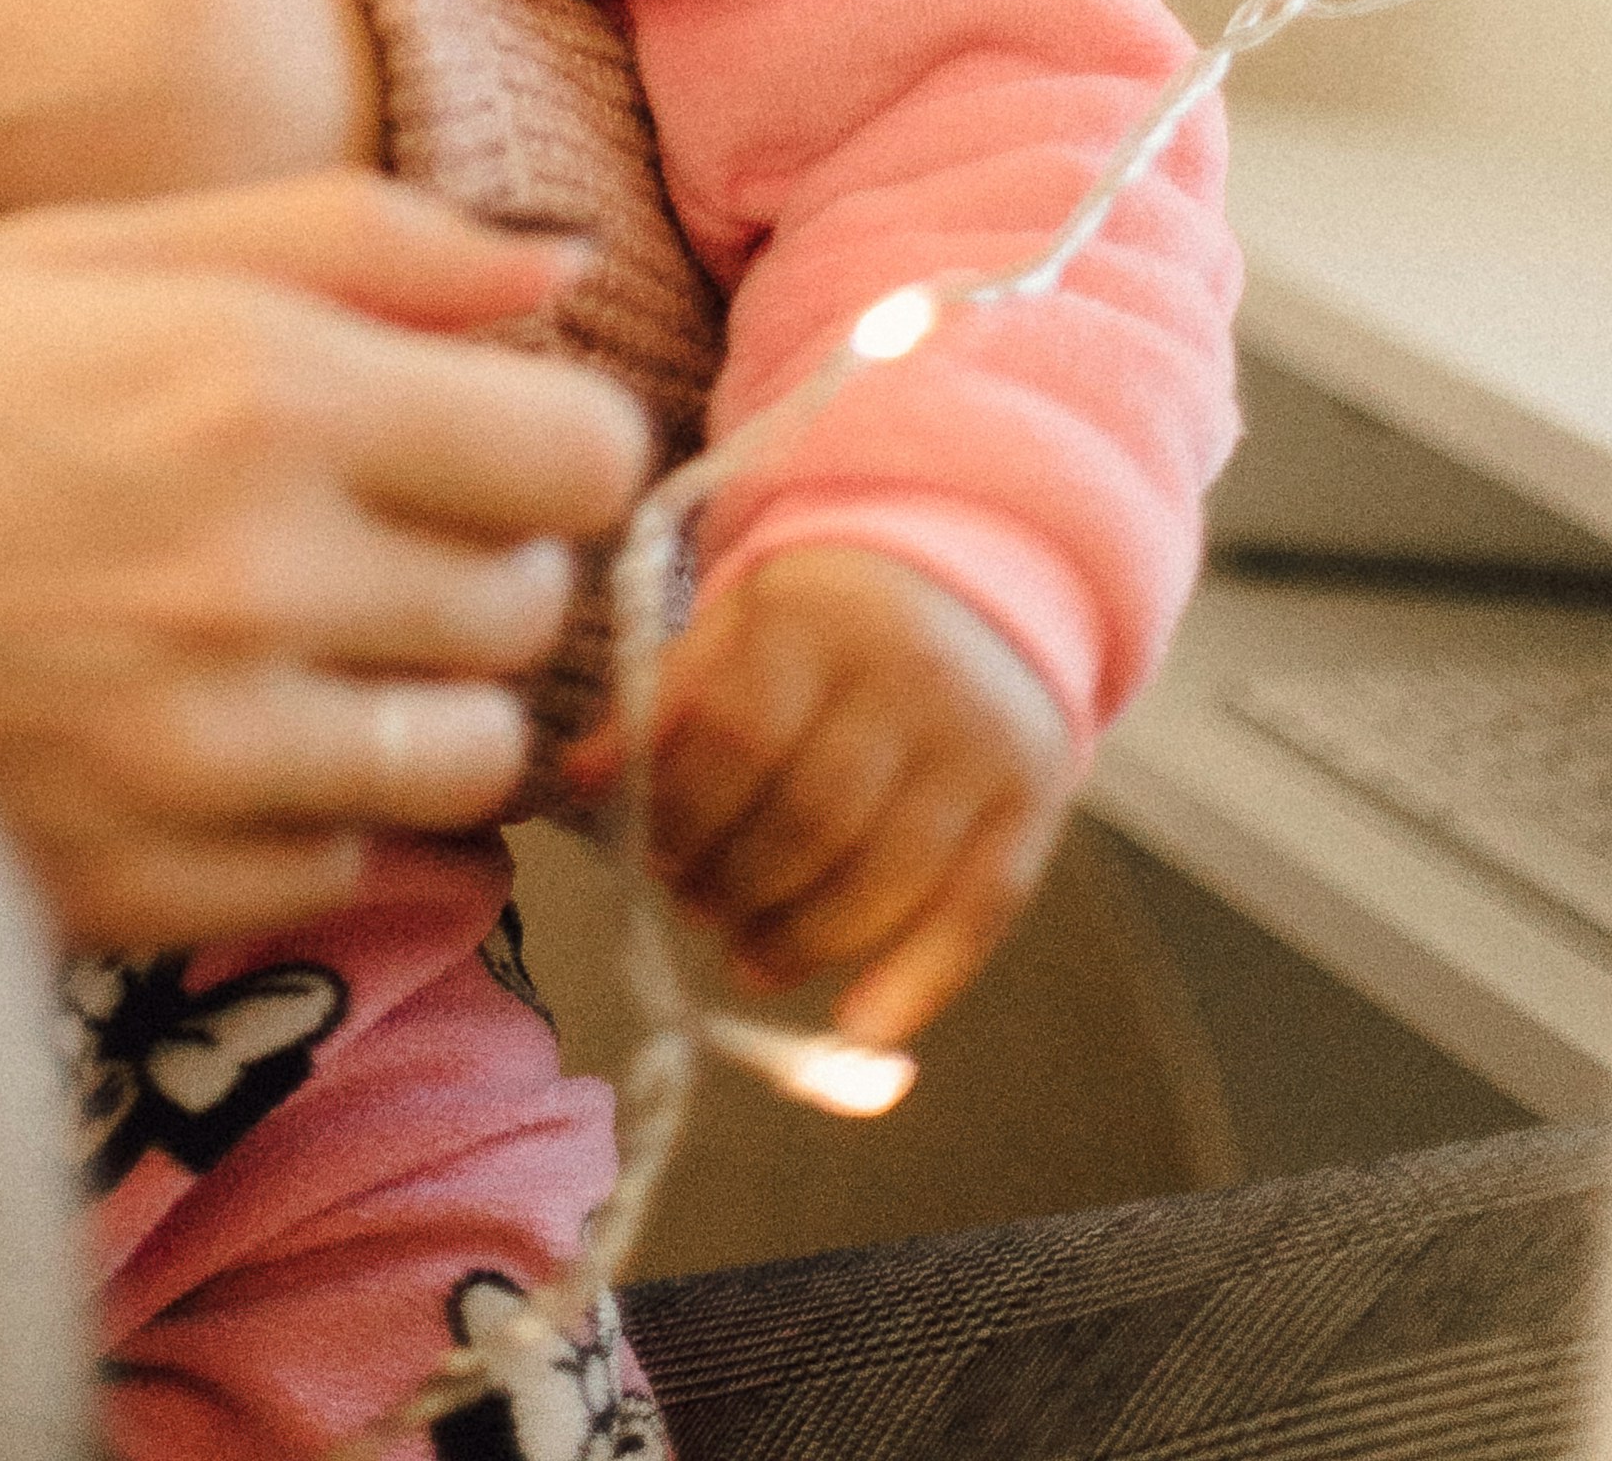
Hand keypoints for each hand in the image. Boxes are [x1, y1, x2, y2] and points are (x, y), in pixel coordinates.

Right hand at [0, 171, 648, 943]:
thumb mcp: (60, 253)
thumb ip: (337, 245)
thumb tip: (553, 264)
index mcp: (253, 384)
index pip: (580, 452)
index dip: (542, 431)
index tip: (470, 421)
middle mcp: (259, 577)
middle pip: (533, 606)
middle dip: (476, 555)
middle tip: (347, 513)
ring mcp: (203, 754)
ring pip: (465, 759)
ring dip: (413, 693)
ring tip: (271, 624)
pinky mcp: (141, 890)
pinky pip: (335, 866)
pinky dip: (300, 806)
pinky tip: (178, 722)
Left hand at [616, 542, 1076, 1044]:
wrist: (979, 582)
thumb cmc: (828, 621)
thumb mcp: (742, 624)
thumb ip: (665, 700)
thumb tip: (580, 780)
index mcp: (822, 620)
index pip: (738, 737)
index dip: (685, 814)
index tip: (653, 854)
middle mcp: (912, 679)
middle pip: (809, 820)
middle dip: (736, 886)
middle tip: (695, 911)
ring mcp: (980, 746)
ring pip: (884, 879)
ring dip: (803, 942)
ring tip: (748, 960)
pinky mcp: (1031, 806)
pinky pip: (976, 914)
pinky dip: (917, 985)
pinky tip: (859, 1028)